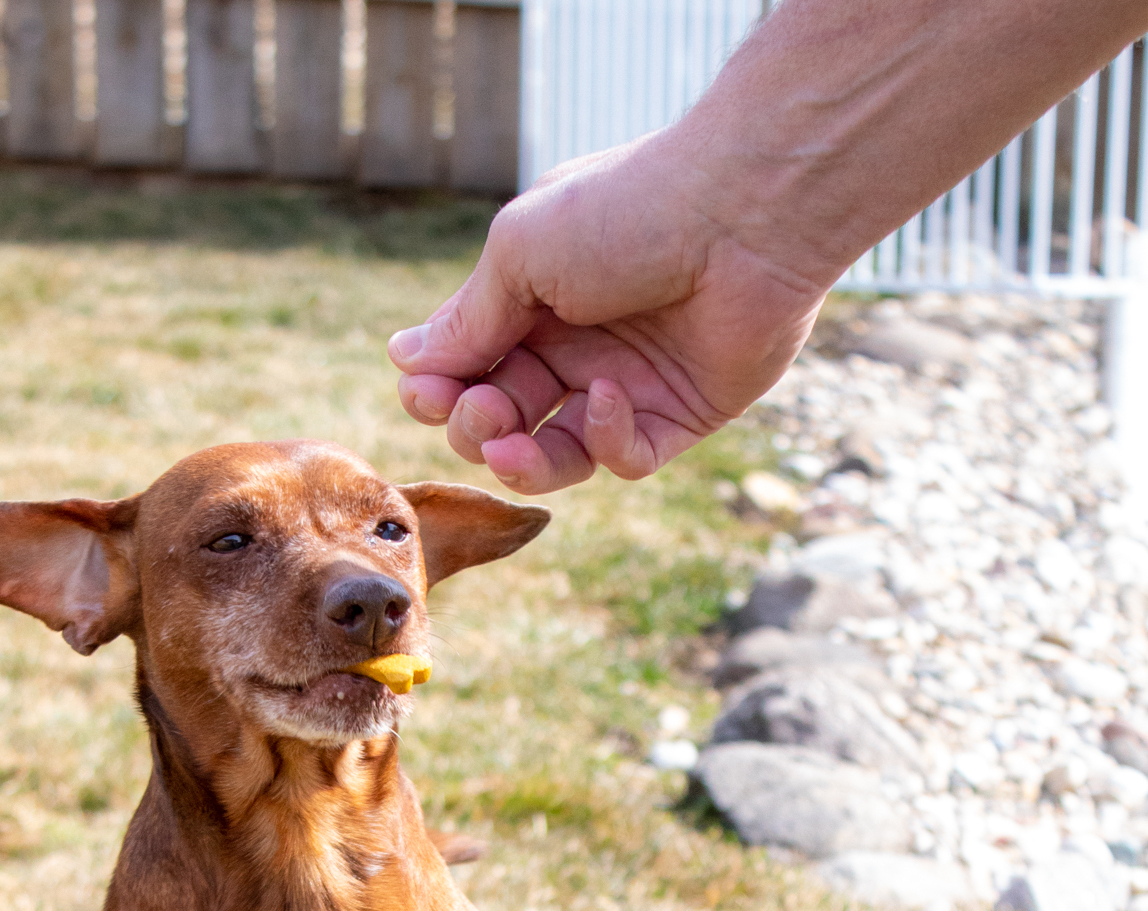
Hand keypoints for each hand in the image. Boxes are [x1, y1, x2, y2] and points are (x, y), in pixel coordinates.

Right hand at [388, 130, 825, 493]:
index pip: (468, 367)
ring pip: (556, 456)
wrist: (743, 212)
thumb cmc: (626, 212)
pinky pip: (624, 459)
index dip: (439, 391)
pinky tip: (609, 396)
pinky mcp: (678, 417)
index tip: (424, 394)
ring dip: (523, 462)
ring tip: (509, 448)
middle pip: (502, 418)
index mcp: (533, 299)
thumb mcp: (522, 254)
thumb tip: (404, 358)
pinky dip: (607, 441)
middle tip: (480, 413)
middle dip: (476, 426)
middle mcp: (576, 345)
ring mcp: (627, 386)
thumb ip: (468, 318)